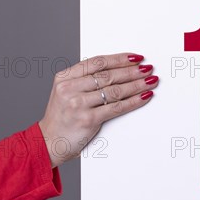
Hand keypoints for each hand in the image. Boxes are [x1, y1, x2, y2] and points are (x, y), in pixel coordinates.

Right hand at [38, 53, 158, 167]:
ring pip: (115, 90)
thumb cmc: (63, 116)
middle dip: (132, 71)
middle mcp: (70, 88)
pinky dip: (134, 101)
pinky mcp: (89, 120)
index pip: (97, 63)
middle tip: (148, 68)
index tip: (135, 57)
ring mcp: (78, 104)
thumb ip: (85, 80)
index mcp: (65, 77)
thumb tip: (119, 69)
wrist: (49, 142)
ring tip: (150, 81)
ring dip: (137, 85)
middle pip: (108, 75)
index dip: (119, 59)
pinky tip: (144, 96)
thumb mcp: (66, 92)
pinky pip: (117, 107)